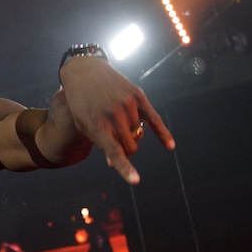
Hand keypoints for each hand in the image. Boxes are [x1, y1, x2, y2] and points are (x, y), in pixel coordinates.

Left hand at [59, 56, 174, 183]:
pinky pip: (154, 119)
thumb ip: (99, 143)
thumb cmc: (81, 102)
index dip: (125, 167)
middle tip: (118, 144)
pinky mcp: (137, 95)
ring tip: (118, 124)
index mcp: (96, 124)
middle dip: (126, 150)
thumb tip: (113, 163)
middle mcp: (113, 115)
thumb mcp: (83, 124)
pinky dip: (162, 133)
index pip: (114, 151)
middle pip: (130, 146)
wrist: (84, 71)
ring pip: (138, 133)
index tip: (135, 181)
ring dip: (132, 135)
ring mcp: (127, 104)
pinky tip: (170, 146)